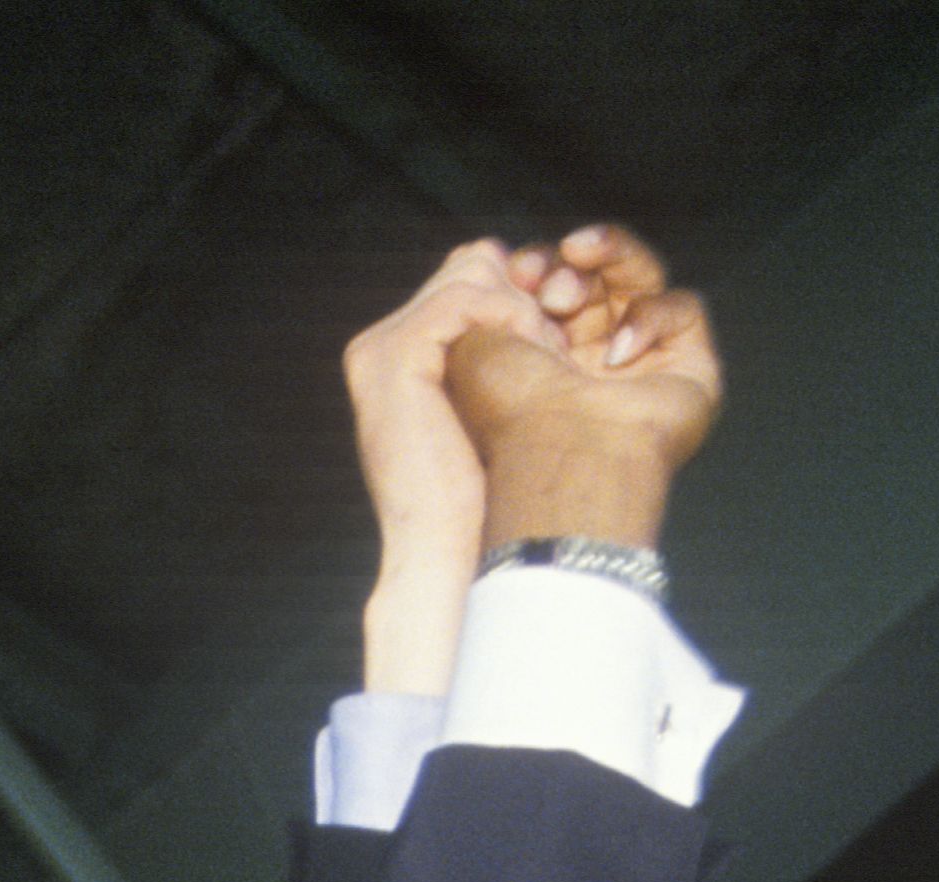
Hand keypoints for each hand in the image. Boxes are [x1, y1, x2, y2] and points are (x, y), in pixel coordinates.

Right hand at [341, 241, 561, 691]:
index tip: (560, 339)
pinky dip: (512, 318)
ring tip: (553, 358)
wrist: (445, 559)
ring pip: (470, 273)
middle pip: (466, 266)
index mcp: (393, 361)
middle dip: (523, 295)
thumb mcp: (482, 427)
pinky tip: (541, 356)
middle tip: (561, 345)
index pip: (462, 286)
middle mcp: (378, 346)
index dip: (517, 299)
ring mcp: (381, 348)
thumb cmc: (476, 513)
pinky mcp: (398, 355)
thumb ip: (489, 375)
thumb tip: (533, 337)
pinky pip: (466, 297)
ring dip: (523, 308)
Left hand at [452, 224, 718, 550]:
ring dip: (612, 258)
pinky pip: (683, 307)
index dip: (538, 266)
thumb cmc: (513, 410)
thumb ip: (478, 287)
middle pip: (598, 276)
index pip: (553, 286)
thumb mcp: (473, 336)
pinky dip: (651, 315)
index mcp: (544, 359)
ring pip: (642, 277)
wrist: (565, 455)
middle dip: (570, 265)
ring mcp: (646, 367)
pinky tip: (616, 355)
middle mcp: (594, 363)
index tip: (515, 273)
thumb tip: (490, 252)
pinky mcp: (691, 370)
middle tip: (549, 289)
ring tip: (581, 264)